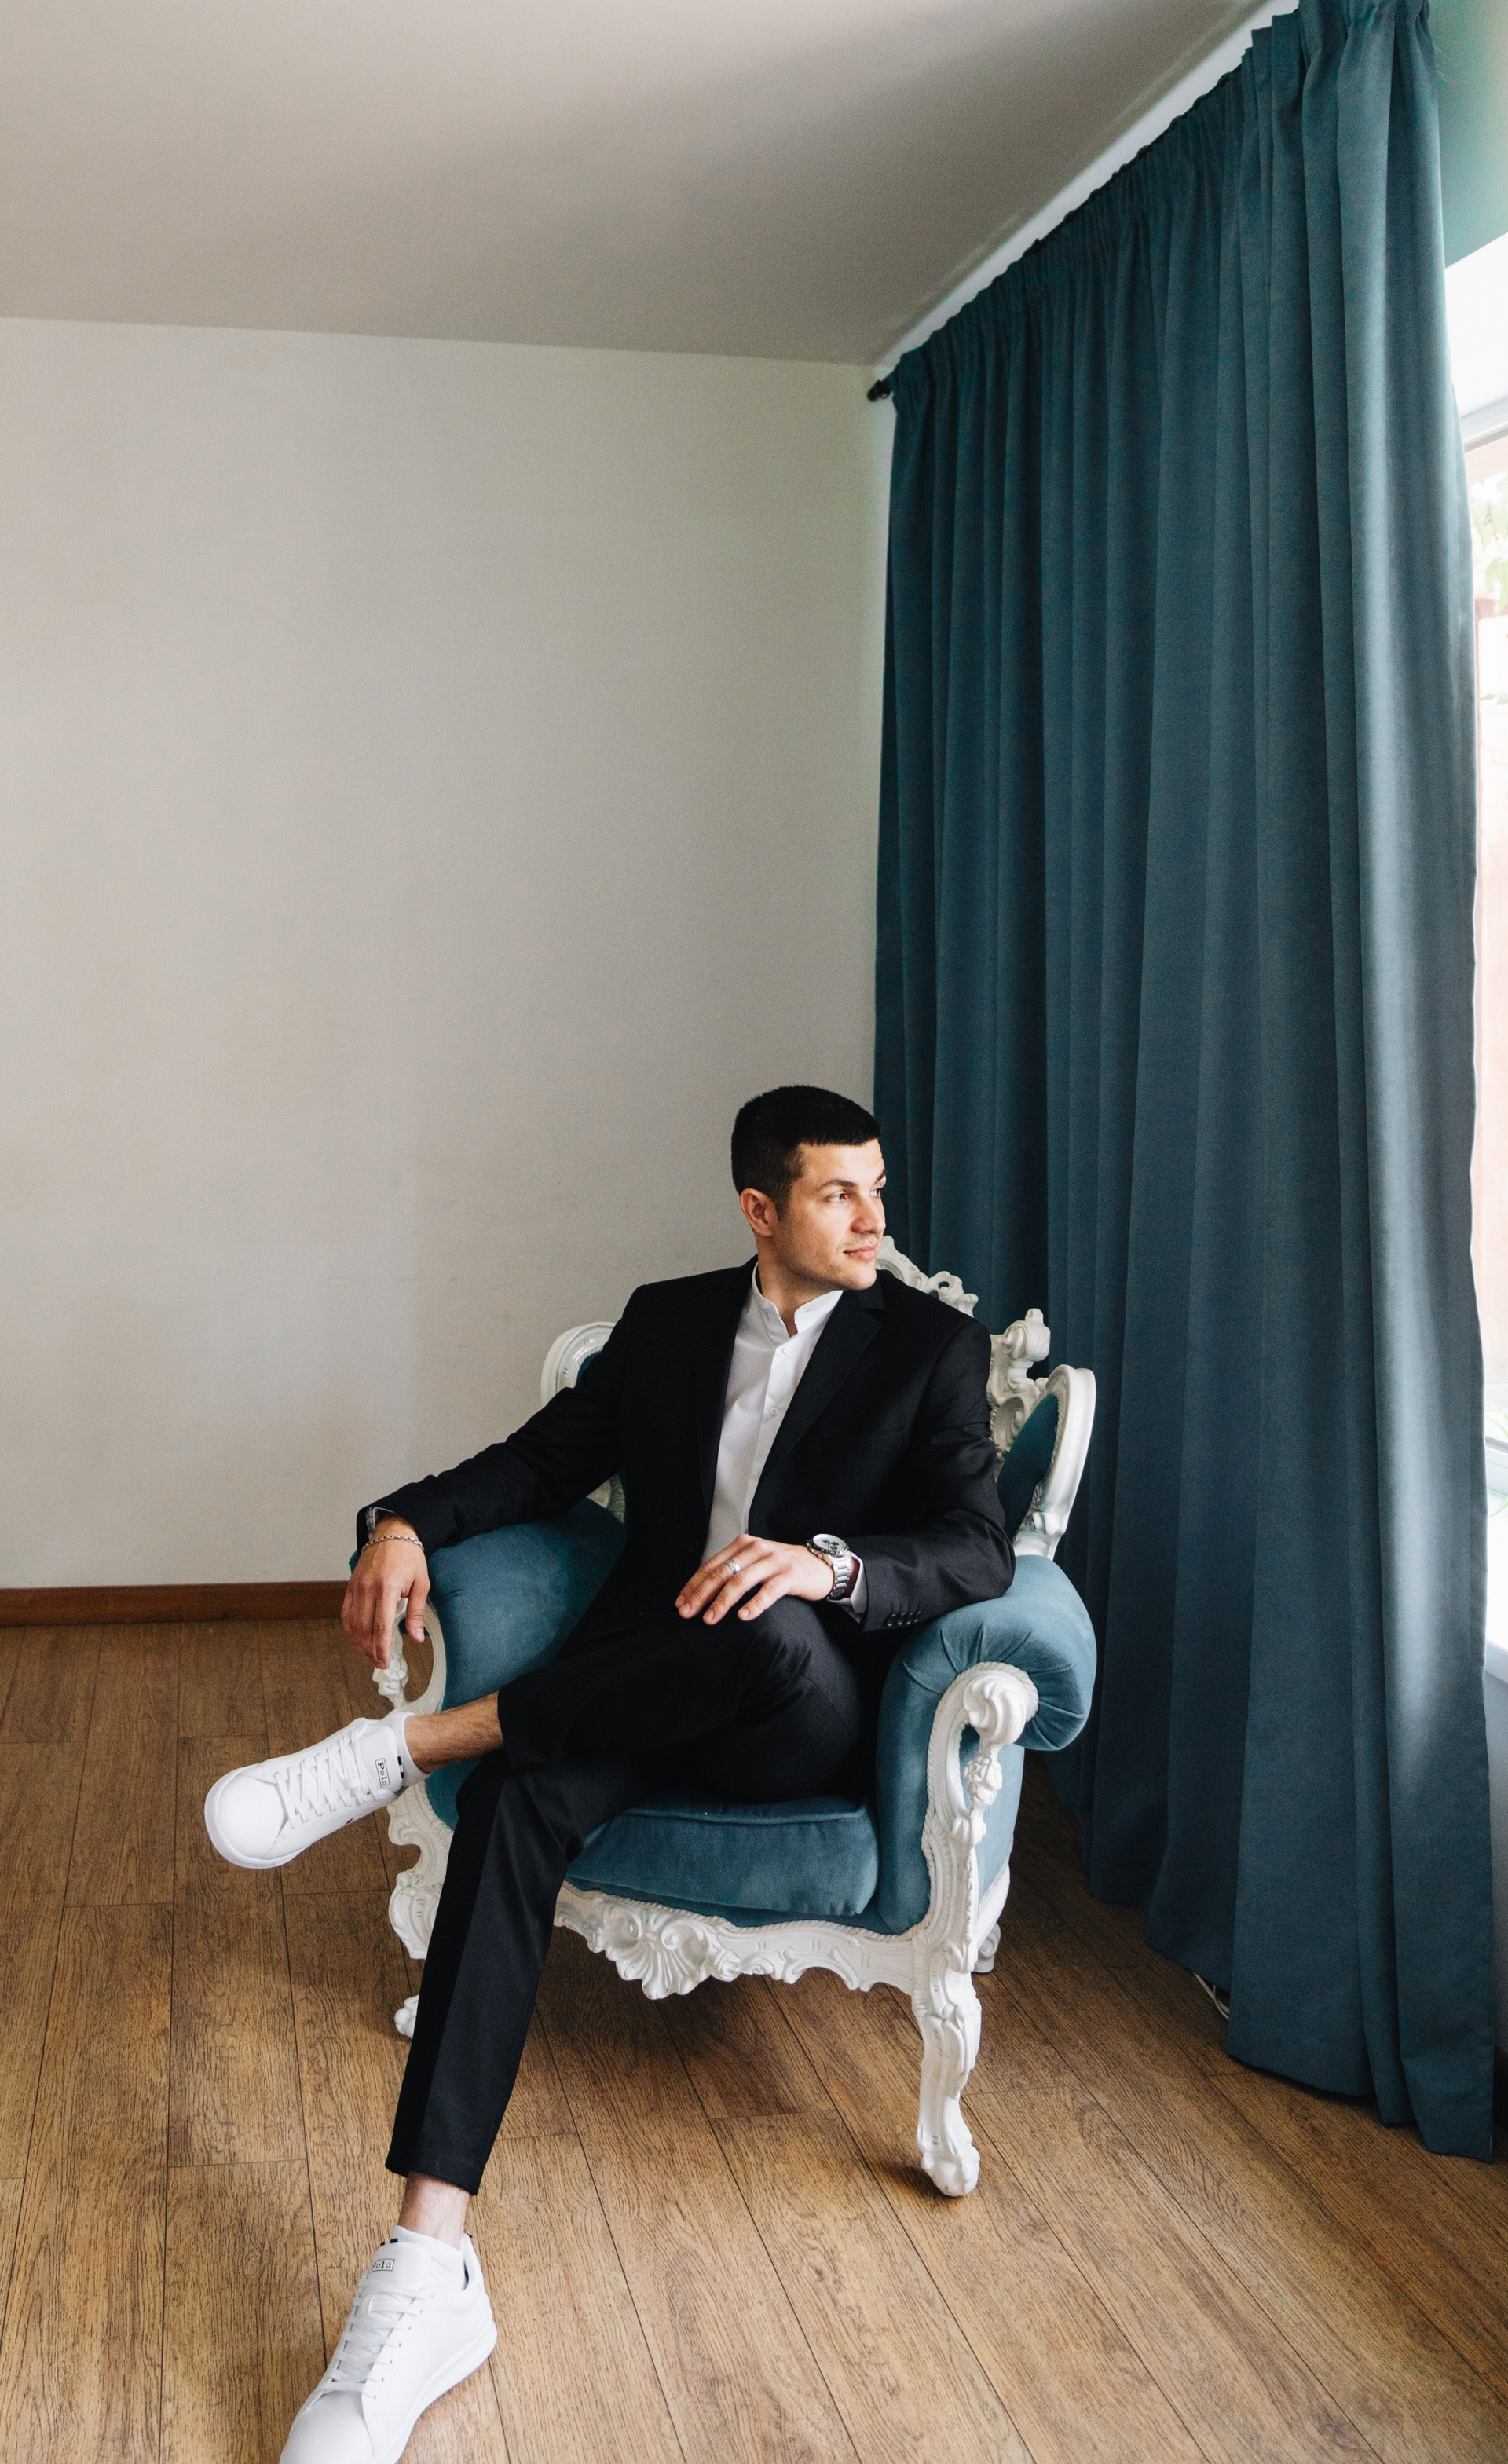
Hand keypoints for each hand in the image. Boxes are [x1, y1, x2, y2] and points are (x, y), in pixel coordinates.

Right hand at [342, 1519, 429, 1670]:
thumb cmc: (410, 1557)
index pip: (380, 1626)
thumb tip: (417, 1638)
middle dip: (370, 1650)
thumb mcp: (421, 1583)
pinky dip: (350, 1629)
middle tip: (380, 1663)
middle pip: (364, 1629)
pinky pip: (346, 1613)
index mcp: (387, 1588)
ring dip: (359, 1643)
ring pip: (352, 1623)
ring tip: (370, 1654)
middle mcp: (368, 1588)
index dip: (381, 1648)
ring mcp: (356, 1587)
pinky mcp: (350, 1585)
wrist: (393, 1533)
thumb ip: (417, 1613)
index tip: (384, 1662)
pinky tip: (358, 1638)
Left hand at [675, 1534, 833, 1625]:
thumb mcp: (755, 1563)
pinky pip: (769, 1591)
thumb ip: (733, 1571)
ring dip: (722, 1602)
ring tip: (710, 1619)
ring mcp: (773, 1561)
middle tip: (688, 1613)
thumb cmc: (783, 1568)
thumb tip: (703, 1593)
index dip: (693, 1585)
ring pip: (741, 1581)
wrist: (820, 1565)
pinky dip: (754, 1604)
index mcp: (743, 1545)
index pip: (711, 1566)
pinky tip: (744, 1616)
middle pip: (722, 1573)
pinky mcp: (789, 1575)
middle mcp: (756, 1549)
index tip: (680, 1603)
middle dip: (701, 1594)